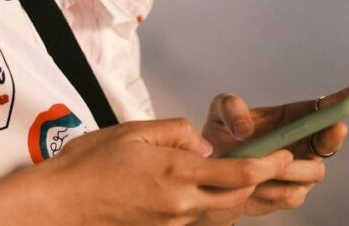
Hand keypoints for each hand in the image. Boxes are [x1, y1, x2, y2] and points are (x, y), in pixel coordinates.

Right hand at [45, 117, 294, 225]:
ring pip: (223, 212)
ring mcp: (173, 223)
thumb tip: (204, 144)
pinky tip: (212, 194)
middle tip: (277, 165)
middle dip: (263, 182)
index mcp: (177, 172)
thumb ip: (175, 133)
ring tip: (251, 178)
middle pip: (239, 197)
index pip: (240, 173)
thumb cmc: (89, 164)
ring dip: (240, 196)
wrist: (60, 205)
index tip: (288, 154)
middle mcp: (182, 204)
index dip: (270, 165)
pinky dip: (215, 207)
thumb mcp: (133, 132)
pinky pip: (201, 220)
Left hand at [199, 76, 348, 216]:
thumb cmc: (220, 137)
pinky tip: (249, 182)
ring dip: (286, 167)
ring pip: (311, 172)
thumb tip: (245, 129)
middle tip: (327, 131)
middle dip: (331, 136)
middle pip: (333, 140)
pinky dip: (268, 188)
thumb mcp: (219, 110)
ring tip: (254, 162)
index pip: (335, 104)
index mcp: (298, 116)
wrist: (208, 175)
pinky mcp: (291, 195)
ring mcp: (302, 170)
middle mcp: (306, 143)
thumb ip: (231, 108)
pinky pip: (289, 194)